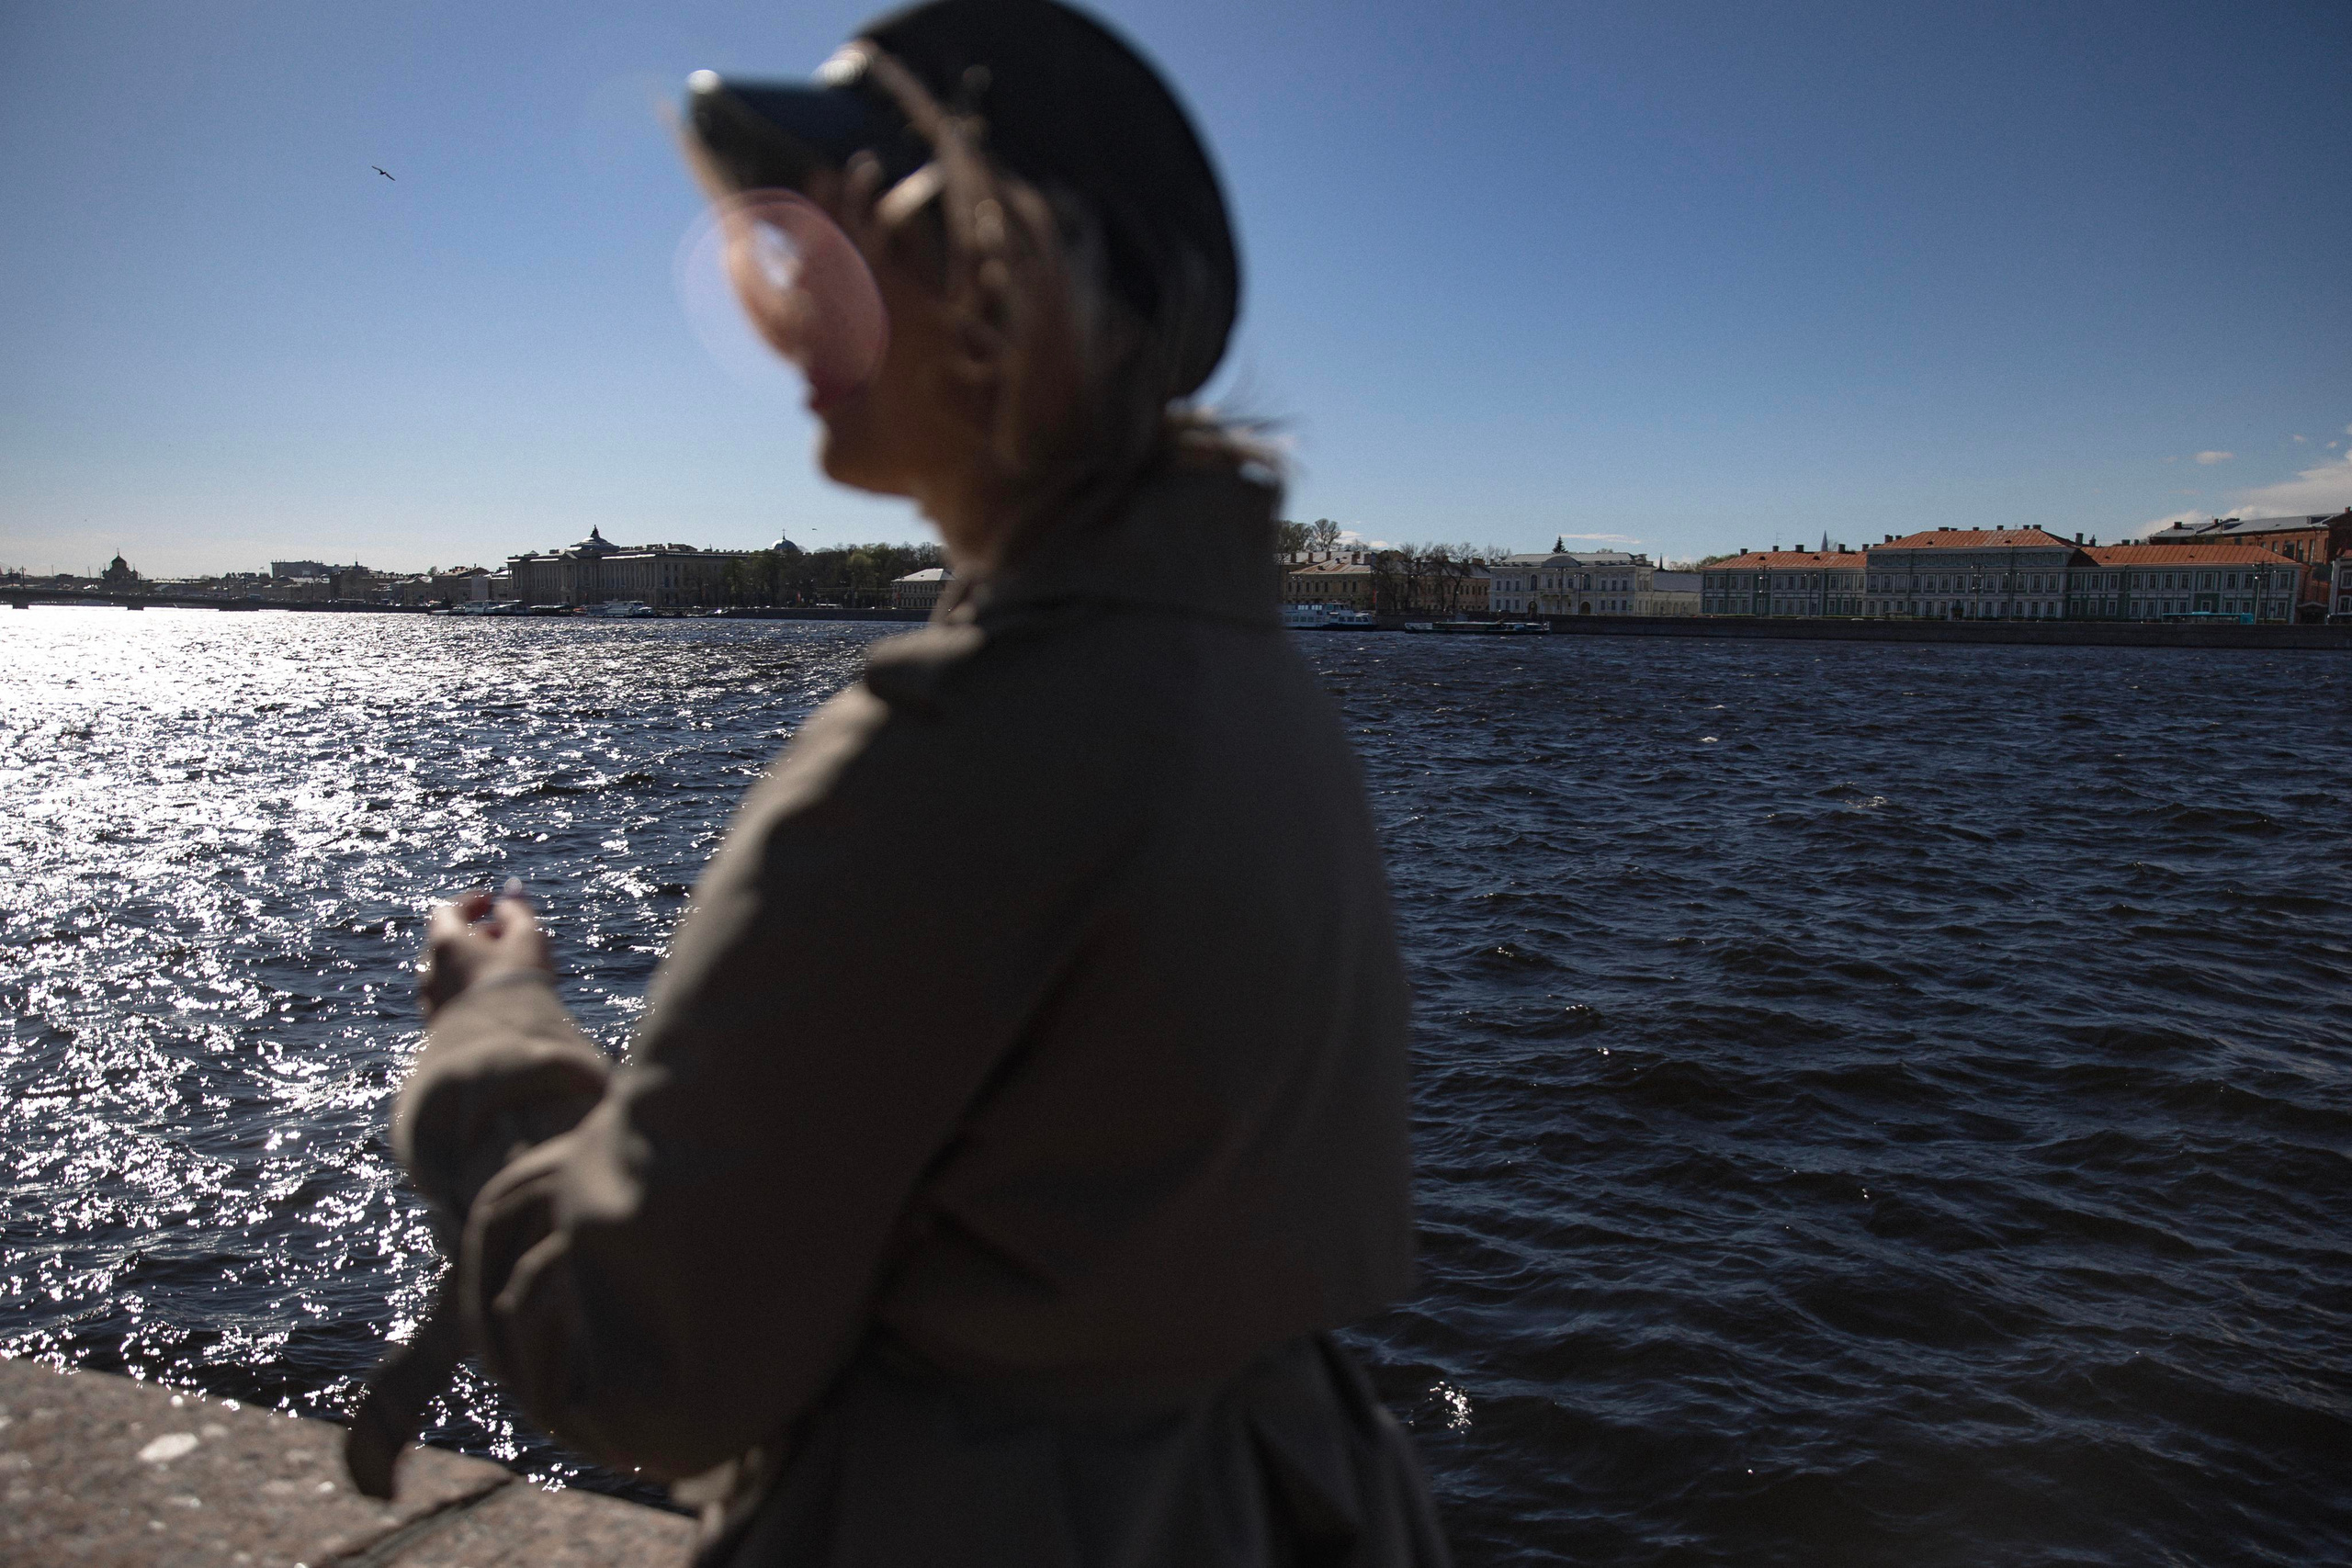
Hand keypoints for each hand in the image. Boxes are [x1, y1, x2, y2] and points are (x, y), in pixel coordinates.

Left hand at [418, 887, 553, 1018]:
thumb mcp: (528, 937)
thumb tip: (509, 897)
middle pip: (445, 942)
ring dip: (470, 963)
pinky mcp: (438, 1028)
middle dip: (473, 935)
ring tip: (502, 969)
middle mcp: (429, 970)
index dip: (470, 903)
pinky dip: (467, 987)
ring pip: (447, 972)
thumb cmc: (517, 982)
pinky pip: (451, 998)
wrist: (503, 1046)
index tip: (491, 902)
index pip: (447, 911)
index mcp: (445, 943)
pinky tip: (493, 996)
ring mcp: (431, 1001)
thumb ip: (517, 911)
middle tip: (503, 936)